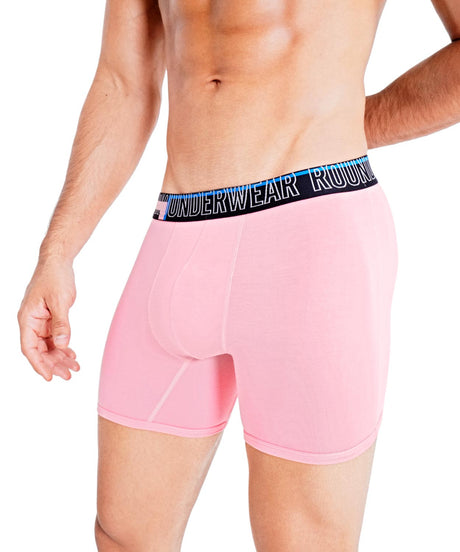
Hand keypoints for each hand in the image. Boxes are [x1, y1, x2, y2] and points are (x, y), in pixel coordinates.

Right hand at [17, 258, 79, 380]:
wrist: (58, 261)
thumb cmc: (55, 277)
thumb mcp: (60, 301)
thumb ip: (61, 324)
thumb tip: (62, 344)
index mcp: (27, 318)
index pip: (29, 348)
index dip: (38, 364)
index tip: (49, 377)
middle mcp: (31, 322)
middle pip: (39, 350)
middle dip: (53, 364)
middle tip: (69, 374)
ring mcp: (40, 321)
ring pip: (48, 345)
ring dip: (60, 357)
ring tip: (74, 367)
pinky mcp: (49, 318)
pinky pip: (54, 337)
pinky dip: (63, 346)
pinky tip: (72, 354)